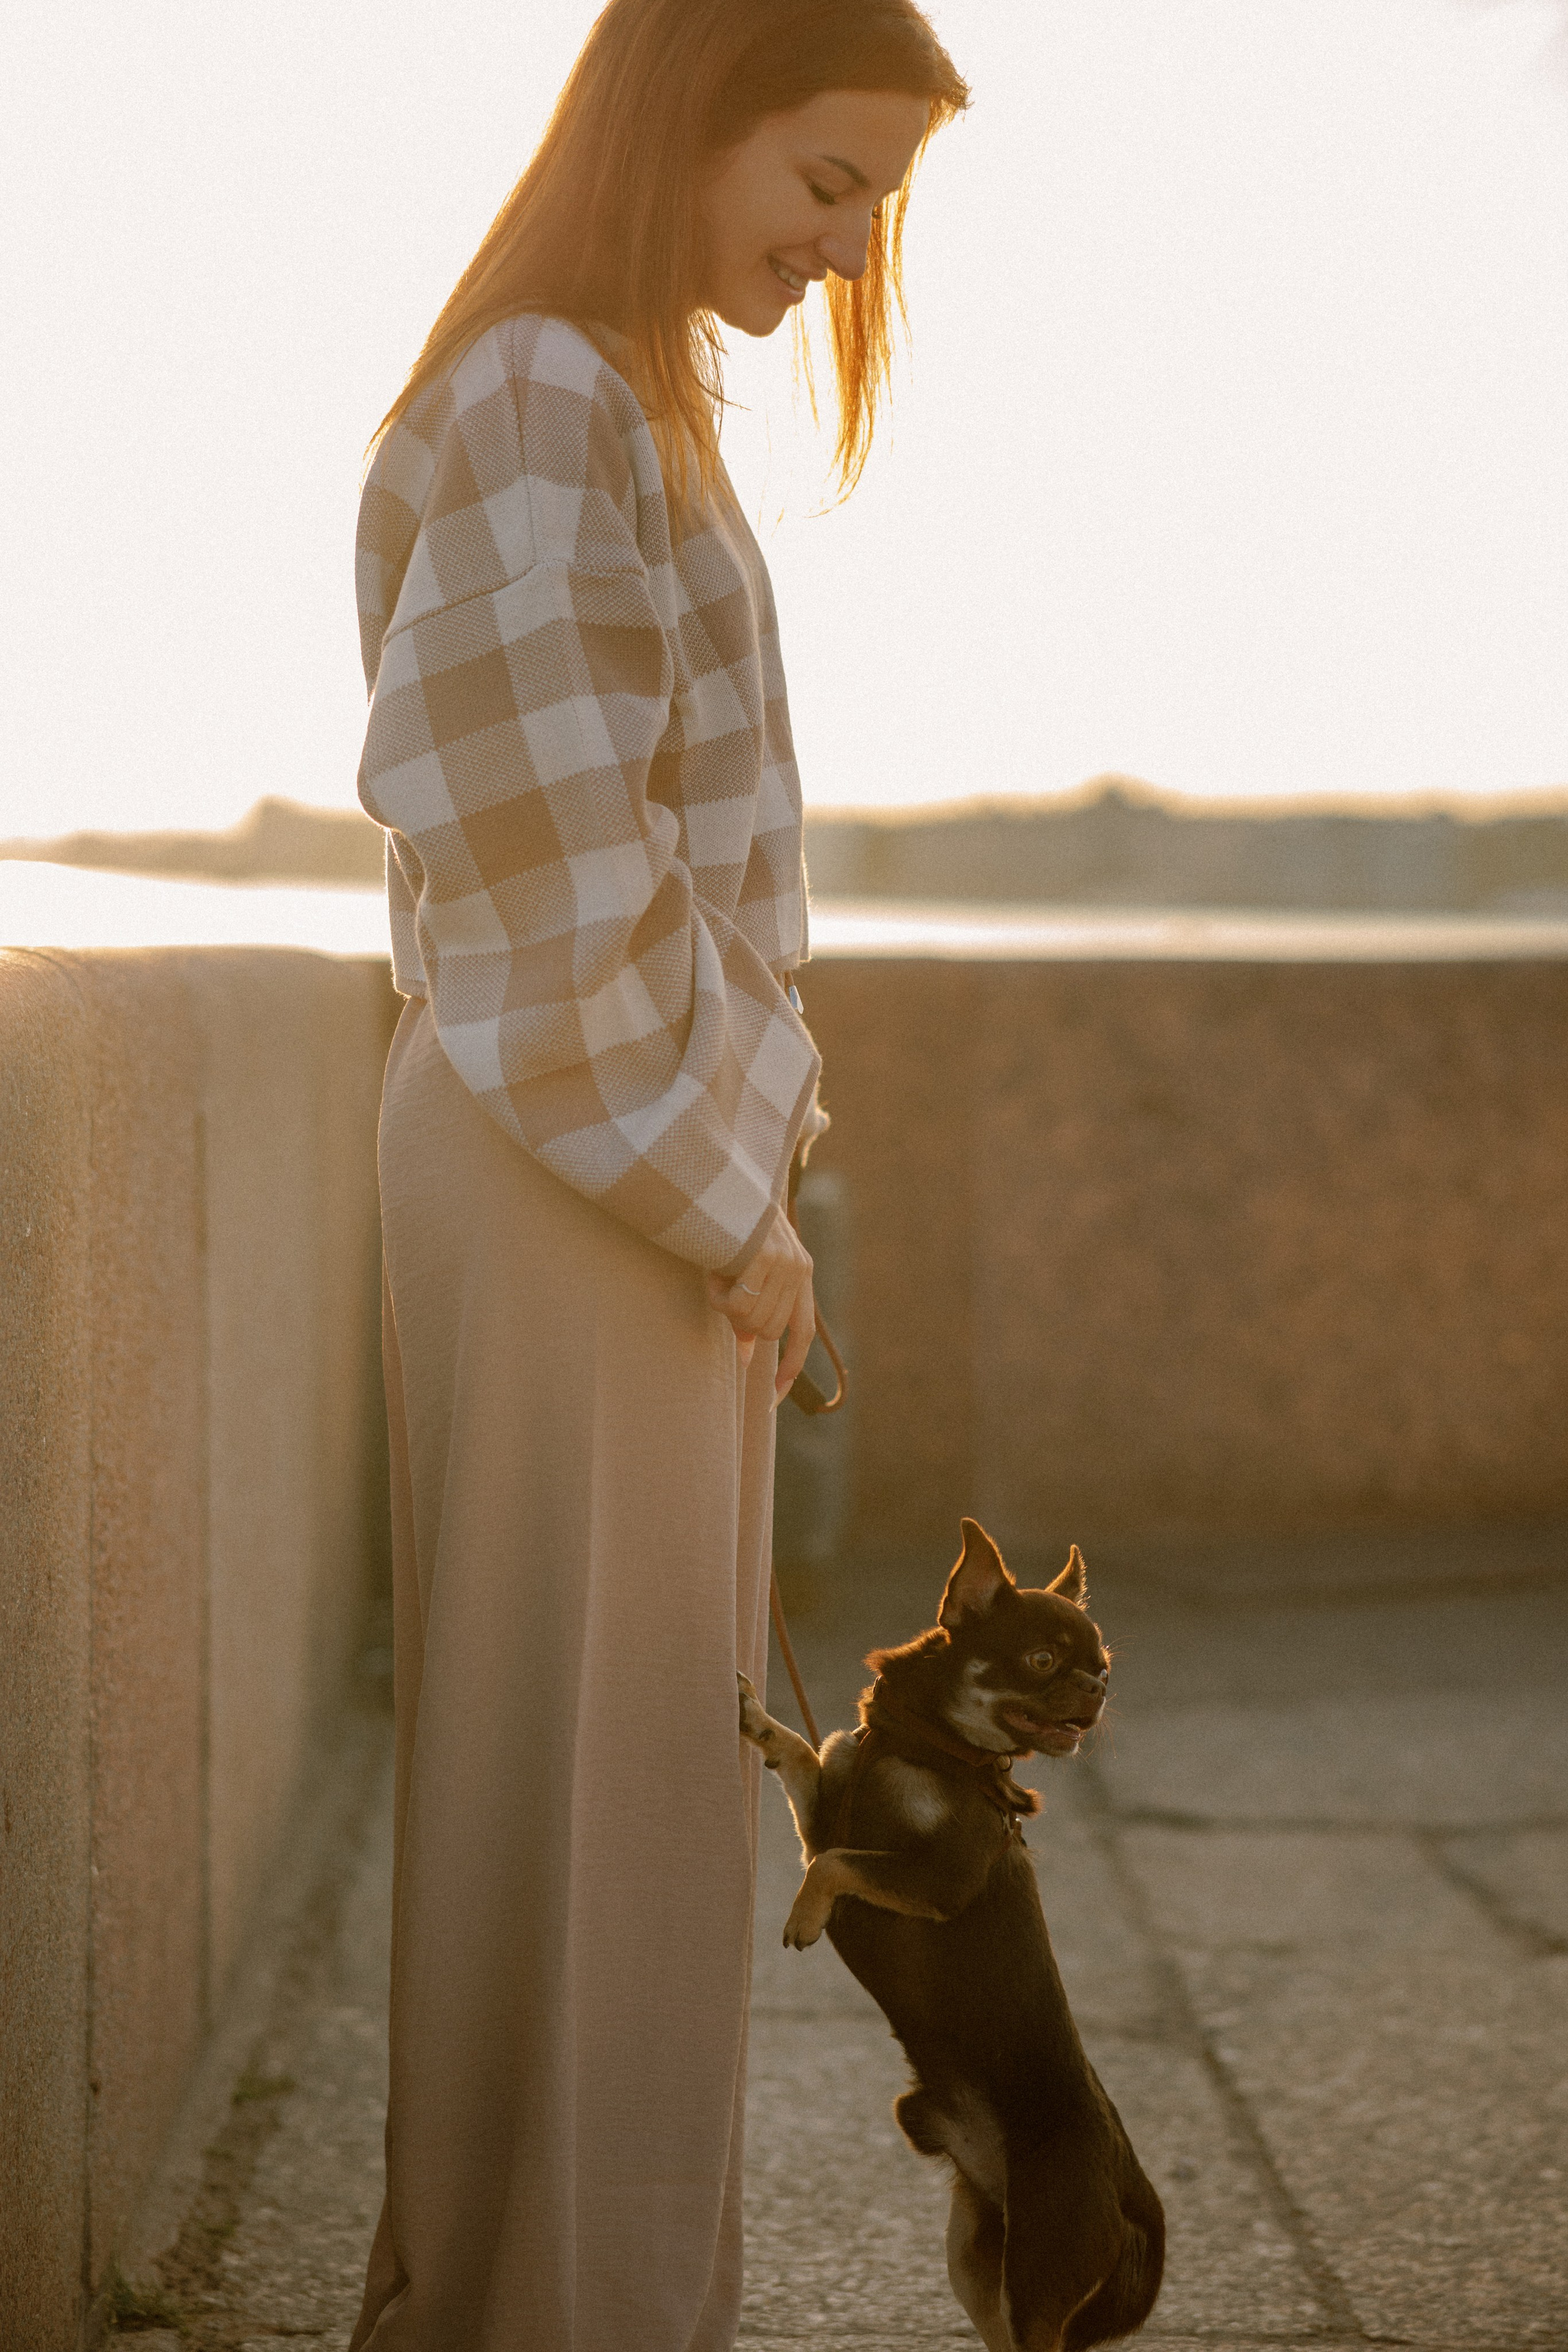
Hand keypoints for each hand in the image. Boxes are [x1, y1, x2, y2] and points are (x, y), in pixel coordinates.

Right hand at [706, 1207, 814, 1403]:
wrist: (725, 1181)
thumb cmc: (729, 1230)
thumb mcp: (746, 1271)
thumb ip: (752, 1310)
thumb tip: (749, 1358)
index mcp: (801, 1274)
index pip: (801, 1333)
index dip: (790, 1369)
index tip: (774, 1399)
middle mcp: (799, 1269)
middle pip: (768, 1332)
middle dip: (738, 1323)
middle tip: (720, 1293)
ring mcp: (784, 1262)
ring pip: (751, 1321)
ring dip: (725, 1307)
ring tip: (716, 1276)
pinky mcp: (765, 1257)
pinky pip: (737, 1304)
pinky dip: (718, 1297)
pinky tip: (713, 1273)